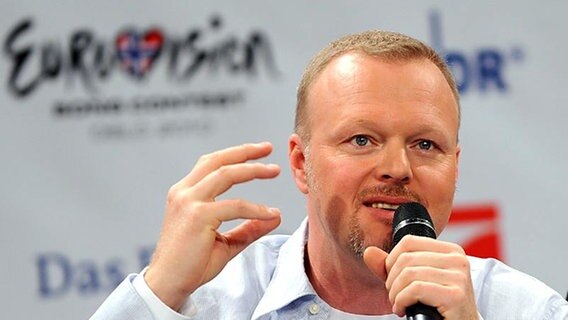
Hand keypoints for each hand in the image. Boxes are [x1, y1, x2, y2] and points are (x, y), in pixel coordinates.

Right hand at [144, 142, 280, 309]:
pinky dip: (255, 208)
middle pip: (218, 161)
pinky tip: (269, 213)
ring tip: (273, 170)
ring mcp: (189, 202)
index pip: (211, 163)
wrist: (168, 284)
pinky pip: (234, 206)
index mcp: (185, 194)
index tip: (258, 152)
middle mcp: (184, 192)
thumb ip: (247, 228)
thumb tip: (274, 217)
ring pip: (226, 174)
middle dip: (245, 152)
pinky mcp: (197, 216)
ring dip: (253, 170)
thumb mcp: (224, 242)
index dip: (235, 154)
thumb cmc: (192, 264)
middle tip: (268, 148)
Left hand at [364, 236, 478, 319]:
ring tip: (398, 304)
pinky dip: (401, 301)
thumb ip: (391, 266)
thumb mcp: (414, 281)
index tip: (392, 278)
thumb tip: (369, 252)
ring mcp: (459, 276)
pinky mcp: (455, 295)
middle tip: (395, 296)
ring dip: (395, 293)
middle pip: (406, 258)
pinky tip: (403, 309)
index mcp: (450, 250)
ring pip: (408, 274)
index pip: (408, 242)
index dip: (391, 260)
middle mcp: (457, 259)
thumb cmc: (438, 306)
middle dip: (391, 280)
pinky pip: (415, 289)